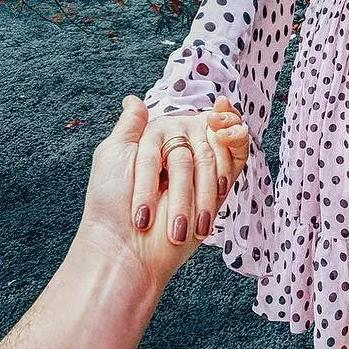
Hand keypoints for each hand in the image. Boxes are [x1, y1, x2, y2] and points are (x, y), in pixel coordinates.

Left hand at [77, 95, 247, 292]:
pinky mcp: (223, 185)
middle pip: (192, 148)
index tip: (149, 194)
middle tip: (158, 223)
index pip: (170, 129)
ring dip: (202, 191)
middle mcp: (181, 151)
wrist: (128, 250)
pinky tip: (227, 141)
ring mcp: (203, 168)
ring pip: (214, 154)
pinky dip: (236, 142)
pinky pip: (237, 152)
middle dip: (177, 191)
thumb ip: (128, 125)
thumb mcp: (111, 155)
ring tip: (184, 225)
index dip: (160, 160)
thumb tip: (132, 98)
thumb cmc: (112, 205)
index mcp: (157, 142)